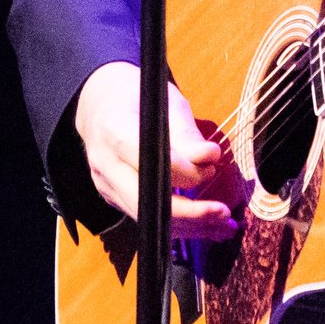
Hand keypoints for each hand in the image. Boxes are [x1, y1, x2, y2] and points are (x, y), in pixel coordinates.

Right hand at [72, 62, 238, 239]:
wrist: (99, 104)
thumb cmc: (136, 97)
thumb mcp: (164, 102)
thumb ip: (186, 133)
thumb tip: (210, 157)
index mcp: (114, 130)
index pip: (152, 162)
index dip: (186, 172)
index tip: (212, 166)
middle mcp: (105, 163)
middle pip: (146, 202)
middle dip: (190, 214)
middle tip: (224, 213)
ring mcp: (105, 185)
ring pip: (148, 219)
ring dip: (190, 226)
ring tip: (225, 225)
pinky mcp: (112, 198)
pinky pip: (147, 219)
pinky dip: (178, 224)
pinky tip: (206, 224)